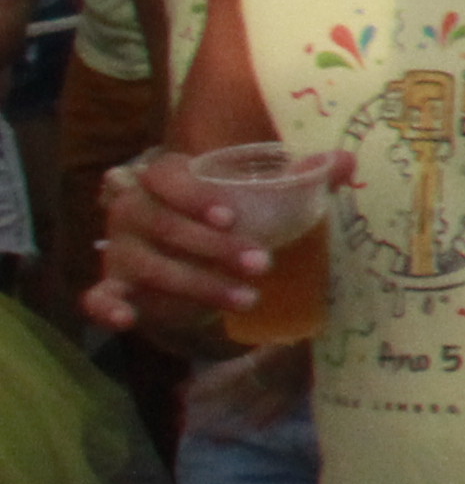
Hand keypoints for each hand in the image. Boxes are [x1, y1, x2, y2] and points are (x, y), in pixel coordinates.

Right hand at [90, 146, 338, 349]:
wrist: (181, 243)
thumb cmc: (224, 212)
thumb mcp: (257, 193)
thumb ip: (300, 177)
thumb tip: (348, 163)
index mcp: (162, 177)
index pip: (168, 177)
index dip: (195, 196)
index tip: (232, 217)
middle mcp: (133, 209)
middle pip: (165, 227)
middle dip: (215, 249)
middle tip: (263, 264)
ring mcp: (119, 249)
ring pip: (148, 267)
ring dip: (196, 285)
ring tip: (247, 300)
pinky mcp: (112, 284)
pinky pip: (97, 296)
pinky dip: (106, 307)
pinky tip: (128, 320)